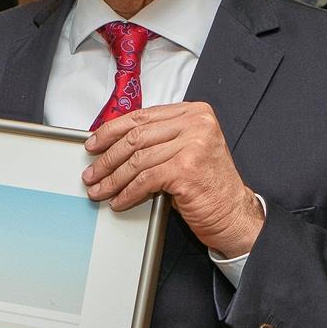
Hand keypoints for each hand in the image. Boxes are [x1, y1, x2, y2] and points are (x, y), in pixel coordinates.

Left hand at [81, 101, 264, 257]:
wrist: (234, 214)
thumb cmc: (208, 185)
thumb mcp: (185, 150)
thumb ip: (158, 139)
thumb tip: (113, 142)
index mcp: (194, 113)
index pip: (141, 116)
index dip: (111, 131)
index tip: (94, 143)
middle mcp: (196, 124)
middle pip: (136, 137)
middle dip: (107, 158)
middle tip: (92, 172)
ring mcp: (193, 145)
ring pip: (137, 160)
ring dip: (112, 178)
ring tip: (99, 189)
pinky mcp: (186, 169)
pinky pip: (145, 180)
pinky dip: (127, 192)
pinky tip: (119, 200)